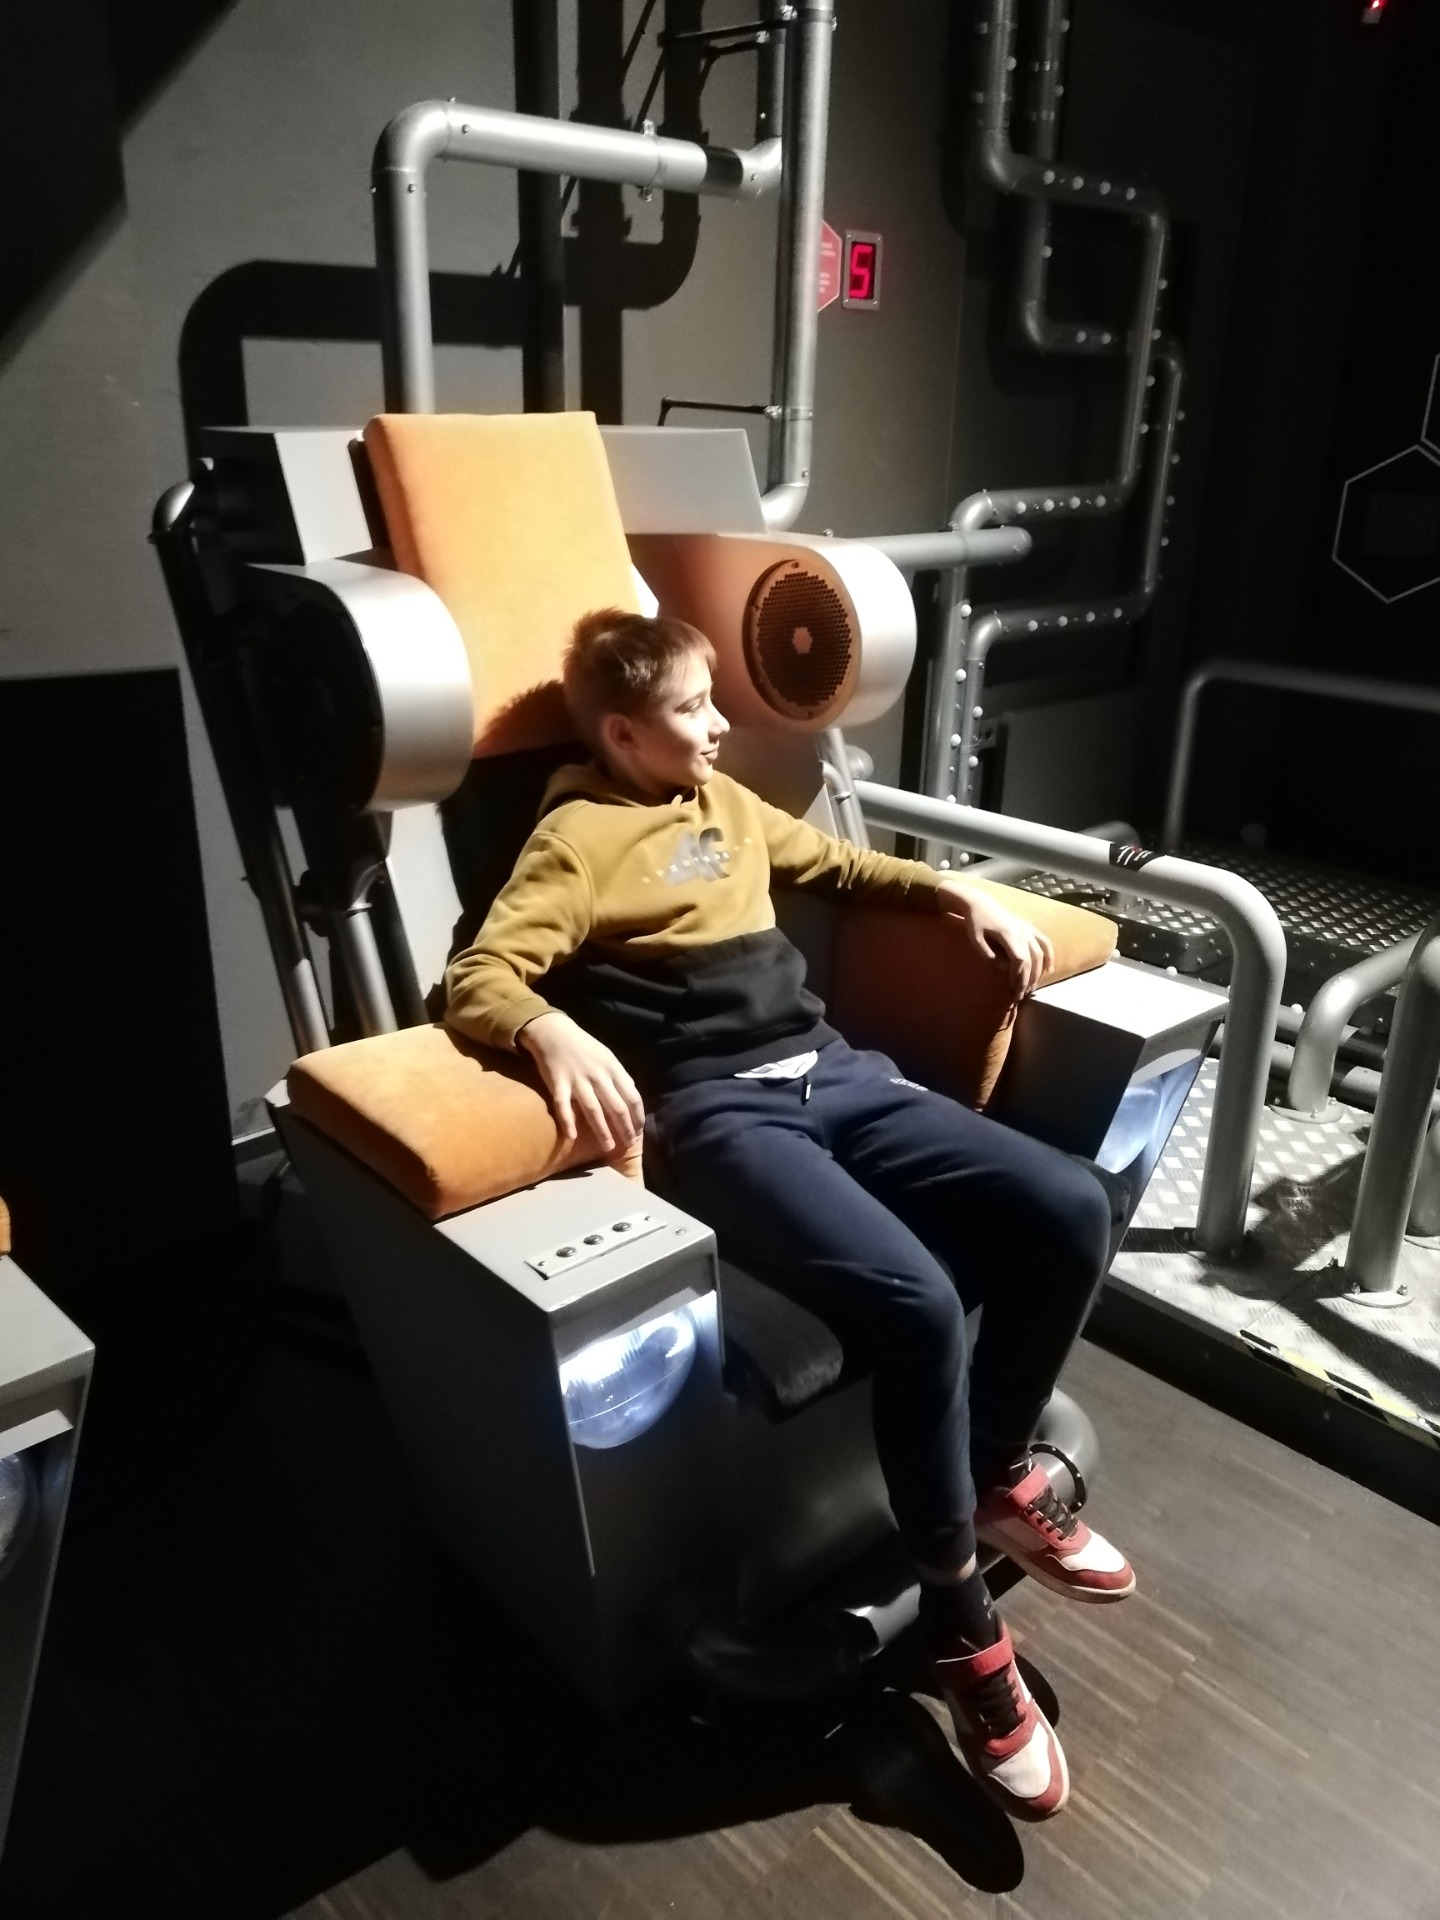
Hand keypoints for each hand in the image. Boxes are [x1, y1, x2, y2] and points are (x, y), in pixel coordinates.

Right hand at [518, 1011, 644, 1153]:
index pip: (632, 1096)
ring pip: (593, 1109)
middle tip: (629, 1145)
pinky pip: (563, 1106)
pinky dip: (568, 1122)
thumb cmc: (583, 1047)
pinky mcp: (558, 1084)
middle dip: (624, 1128)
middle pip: (616, 1106)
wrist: (554, 1032)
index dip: (637, 1116)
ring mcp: (578, 1080)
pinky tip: (572, 1137)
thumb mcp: (607, 1057)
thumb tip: (633, 1095)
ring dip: (602, 1130)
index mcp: (613, 1068)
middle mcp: (598, 1076)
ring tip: (609, 1147)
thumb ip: (620, 1076)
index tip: (639, 1131)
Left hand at [935, 879, 1053, 1009]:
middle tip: (1020, 995)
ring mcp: (1027, 928)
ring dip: (1038, 972)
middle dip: (1028, 980)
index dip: (1019, 978)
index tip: (1014, 991)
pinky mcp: (1029, 927)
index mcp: (1008, 934)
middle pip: (1032, 960)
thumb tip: (1004, 969)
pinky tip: (1049, 970)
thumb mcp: (975, 940)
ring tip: (1031, 988)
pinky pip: (1045, 942)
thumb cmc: (975, 922)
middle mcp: (1022, 931)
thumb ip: (988, 955)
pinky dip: (1050, 956)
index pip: (1020, 961)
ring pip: (1040, 953)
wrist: (979, 902)